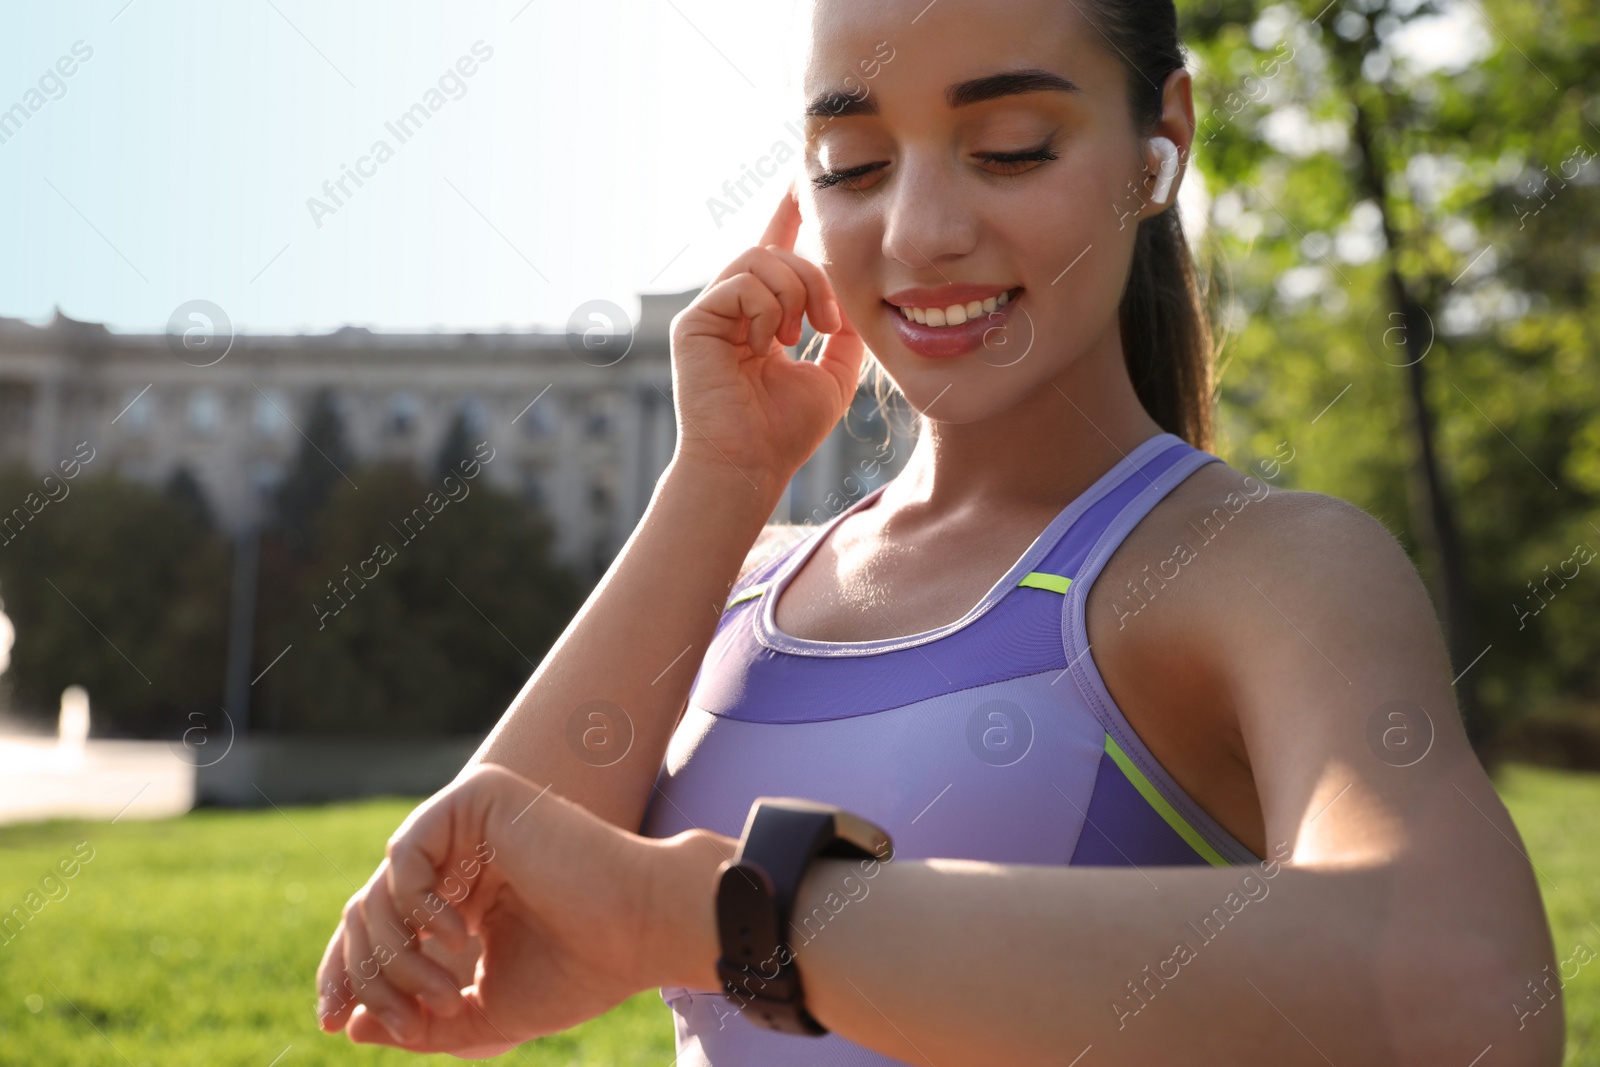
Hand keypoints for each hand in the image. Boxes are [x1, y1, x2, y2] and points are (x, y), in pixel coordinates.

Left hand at [314, 764, 693, 1055]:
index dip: (349, 976)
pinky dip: (415, 906)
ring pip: (380, 890)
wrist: (640, 930)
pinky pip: (403, 854)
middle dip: (370, 976)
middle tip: (406, 1021)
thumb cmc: (581, 971)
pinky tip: (461, 938)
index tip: (333, 1023)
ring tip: (443, 995)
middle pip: (369, 912)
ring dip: (397, 956)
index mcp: (463, 899)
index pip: (382, 930)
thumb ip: (418, 1022)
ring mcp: (467, 825)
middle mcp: (460, 857)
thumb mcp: (486, 1013)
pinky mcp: (477, 798)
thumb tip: (349, 1027)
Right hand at [669, 178, 864, 485]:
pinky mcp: (693, 322)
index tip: (801, 179)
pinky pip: (741, 282)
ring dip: (793, 293)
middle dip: (814, 277)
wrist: (750, 465)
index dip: (788, 214)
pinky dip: (765, 310)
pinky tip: (765, 345)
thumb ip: (843, 332)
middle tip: (826, 323)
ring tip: (795, 336)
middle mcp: (732, 309)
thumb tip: (851, 297)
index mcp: (760, 318)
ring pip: (760, 260)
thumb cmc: (785, 432)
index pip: (775, 252)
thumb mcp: (834, 374)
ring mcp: (710, 313)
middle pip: (777, 253)